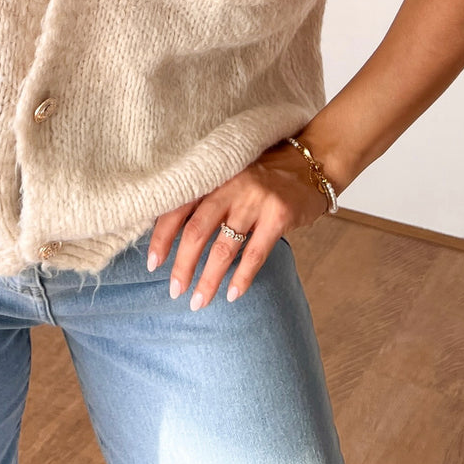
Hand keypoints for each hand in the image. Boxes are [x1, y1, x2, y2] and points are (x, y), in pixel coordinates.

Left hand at [146, 142, 331, 308]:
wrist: (311, 162)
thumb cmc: (264, 172)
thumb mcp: (230, 174)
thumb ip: (206, 196)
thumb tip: (174, 235)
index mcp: (213, 174)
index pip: (177, 206)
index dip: (162, 236)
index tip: (152, 263)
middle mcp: (230, 184)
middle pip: (196, 230)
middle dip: (182, 264)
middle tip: (174, 290)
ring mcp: (255, 199)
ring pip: (224, 246)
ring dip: (209, 278)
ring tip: (199, 301)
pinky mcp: (279, 214)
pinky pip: (256, 253)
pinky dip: (242, 277)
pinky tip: (232, 295)